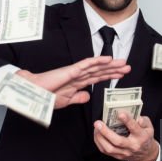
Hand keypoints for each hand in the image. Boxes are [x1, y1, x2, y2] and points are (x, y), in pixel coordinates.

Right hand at [15, 56, 129, 108]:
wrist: (33, 93)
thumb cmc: (46, 97)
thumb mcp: (67, 101)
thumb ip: (78, 98)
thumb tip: (88, 96)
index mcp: (77, 83)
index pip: (97, 78)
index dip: (109, 76)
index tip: (121, 75)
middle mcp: (78, 75)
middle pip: (100, 71)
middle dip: (114, 69)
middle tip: (127, 67)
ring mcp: (75, 72)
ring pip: (96, 66)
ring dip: (110, 64)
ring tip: (123, 63)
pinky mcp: (71, 70)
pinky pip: (87, 64)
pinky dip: (97, 61)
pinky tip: (107, 59)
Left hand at [93, 113, 158, 160]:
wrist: (145, 155)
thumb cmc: (145, 137)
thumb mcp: (149, 127)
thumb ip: (144, 121)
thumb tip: (137, 118)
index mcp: (141, 137)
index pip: (134, 128)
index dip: (127, 121)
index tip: (120, 113)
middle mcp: (132, 146)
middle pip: (118, 141)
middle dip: (106, 132)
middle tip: (98, 123)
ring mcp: (124, 153)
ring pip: (109, 148)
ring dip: (100, 137)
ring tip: (96, 128)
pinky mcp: (118, 156)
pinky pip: (105, 151)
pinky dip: (99, 142)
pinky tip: (97, 134)